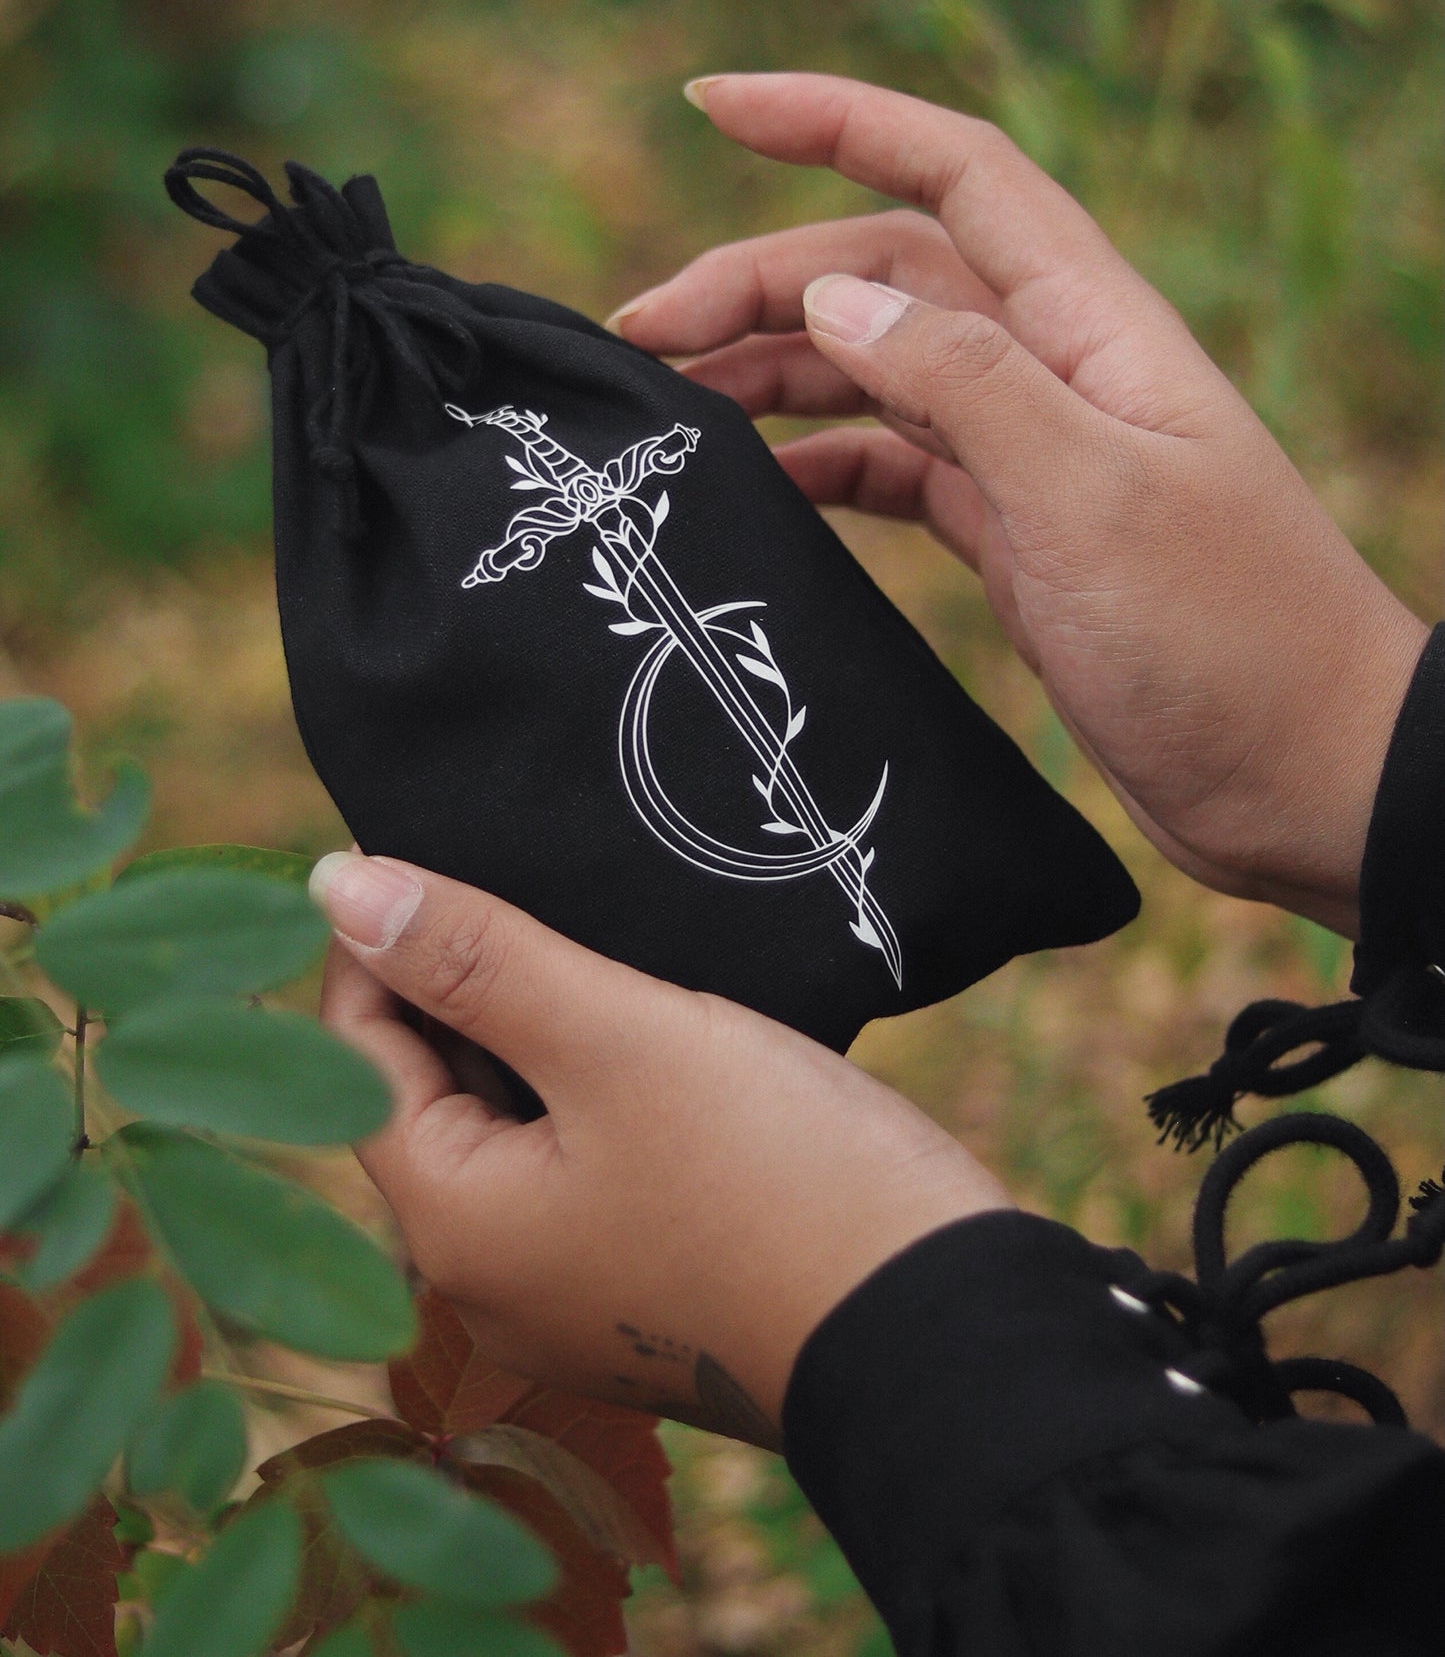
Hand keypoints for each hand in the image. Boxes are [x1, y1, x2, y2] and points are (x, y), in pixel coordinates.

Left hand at [313, 852, 1008, 1444]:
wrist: (943, 1326)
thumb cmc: (775, 1176)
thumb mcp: (617, 1039)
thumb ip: (475, 959)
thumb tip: (335, 884)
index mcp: (452, 1223)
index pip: (358, 1051)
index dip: (384, 939)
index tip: (440, 846)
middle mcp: (485, 1274)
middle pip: (432, 1088)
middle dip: (469, 981)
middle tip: (534, 881)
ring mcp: (566, 1286)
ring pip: (513, 1118)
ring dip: (539, 1028)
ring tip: (598, 939)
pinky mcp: (639, 1280)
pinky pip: (580, 1157)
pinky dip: (595, 1084)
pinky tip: (649, 1022)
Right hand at [610, 73, 1427, 936]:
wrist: (1301, 776)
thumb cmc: (1226, 637)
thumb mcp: (1090, 499)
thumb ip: (966, 386)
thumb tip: (836, 301)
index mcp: (1087, 328)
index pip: (952, 174)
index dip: (832, 120)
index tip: (710, 104)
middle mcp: (1054, 372)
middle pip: (884, 280)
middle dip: (759, 284)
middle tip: (638, 336)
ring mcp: (1031, 456)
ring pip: (877, 375)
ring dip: (775, 377)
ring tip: (671, 410)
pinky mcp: (1015, 536)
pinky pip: (896, 471)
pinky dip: (822, 467)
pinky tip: (759, 489)